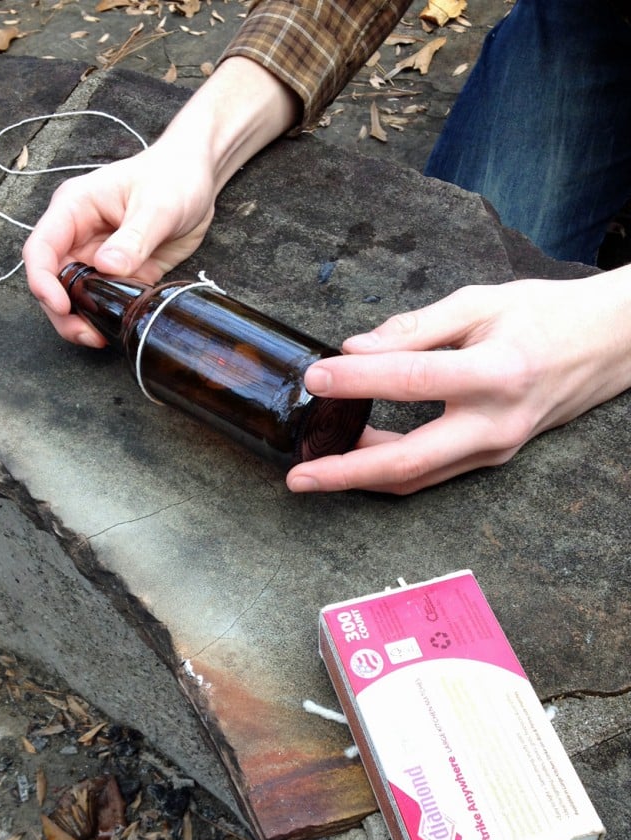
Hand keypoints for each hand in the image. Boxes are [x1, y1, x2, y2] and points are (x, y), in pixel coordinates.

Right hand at [23, 57, 299, 346]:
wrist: (197, 179)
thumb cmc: (172, 177)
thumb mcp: (157, 205)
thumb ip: (133, 238)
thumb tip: (108, 266)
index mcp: (75, 209)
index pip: (41, 248)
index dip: (43, 280)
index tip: (61, 305)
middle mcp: (79, 234)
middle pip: (52, 280)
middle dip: (62, 311)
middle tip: (86, 333)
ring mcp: (97, 256)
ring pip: (75, 296)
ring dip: (82, 319)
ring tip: (100, 337)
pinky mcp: (119, 273)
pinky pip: (104, 301)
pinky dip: (106, 317)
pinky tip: (119, 328)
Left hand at [286, 268, 630, 493]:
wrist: (606, 347)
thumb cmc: (546, 316)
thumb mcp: (481, 303)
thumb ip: (415, 328)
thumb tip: (356, 348)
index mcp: (496, 372)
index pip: (412, 381)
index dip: (358, 382)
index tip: (316, 378)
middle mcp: (495, 423)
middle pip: (409, 461)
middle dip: (346, 473)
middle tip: (298, 476)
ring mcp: (494, 449)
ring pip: (417, 477)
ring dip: (362, 476)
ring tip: (315, 465)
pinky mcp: (491, 459)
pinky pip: (431, 472)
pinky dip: (390, 468)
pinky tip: (358, 452)